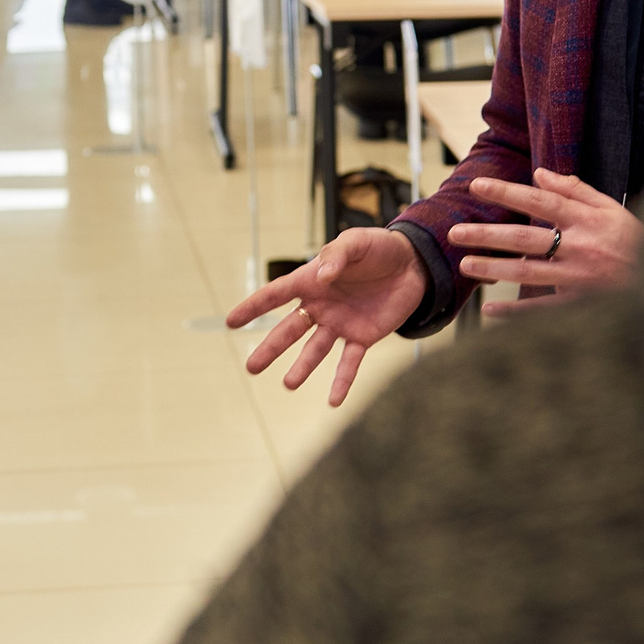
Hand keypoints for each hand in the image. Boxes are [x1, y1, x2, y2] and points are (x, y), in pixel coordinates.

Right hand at [224, 225, 427, 405]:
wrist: (412, 265)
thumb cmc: (378, 248)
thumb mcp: (356, 242)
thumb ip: (337, 256)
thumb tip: (321, 278)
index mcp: (311, 280)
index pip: (275, 295)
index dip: (253, 307)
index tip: (231, 322)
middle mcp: (320, 306)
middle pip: (289, 330)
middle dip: (270, 348)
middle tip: (251, 367)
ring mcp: (340, 324)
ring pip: (314, 350)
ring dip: (302, 368)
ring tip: (288, 384)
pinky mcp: (363, 337)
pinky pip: (349, 362)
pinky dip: (341, 381)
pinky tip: (333, 401)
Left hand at [446, 170, 642, 317]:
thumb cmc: (638, 241)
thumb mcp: (612, 209)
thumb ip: (576, 190)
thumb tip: (540, 173)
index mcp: (587, 220)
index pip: (539, 200)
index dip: (507, 191)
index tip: (477, 185)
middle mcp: (580, 247)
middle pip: (525, 237)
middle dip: (487, 234)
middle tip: (455, 232)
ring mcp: (580, 279)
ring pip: (529, 272)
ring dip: (494, 269)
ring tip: (465, 264)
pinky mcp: (582, 305)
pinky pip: (543, 310)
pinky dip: (516, 313)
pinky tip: (490, 312)